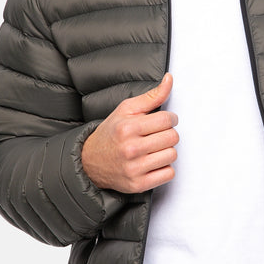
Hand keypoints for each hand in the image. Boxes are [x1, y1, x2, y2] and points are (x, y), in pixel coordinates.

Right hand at [81, 73, 178, 192]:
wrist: (91, 161)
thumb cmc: (111, 133)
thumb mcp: (127, 110)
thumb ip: (152, 96)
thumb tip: (169, 79)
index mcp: (128, 127)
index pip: (167, 119)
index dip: (169, 119)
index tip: (163, 121)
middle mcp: (130, 148)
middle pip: (172, 138)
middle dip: (168, 134)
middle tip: (157, 135)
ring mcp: (134, 168)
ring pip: (172, 155)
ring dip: (166, 151)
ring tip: (153, 149)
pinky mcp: (138, 185)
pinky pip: (168, 174)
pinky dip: (164, 168)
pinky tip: (152, 163)